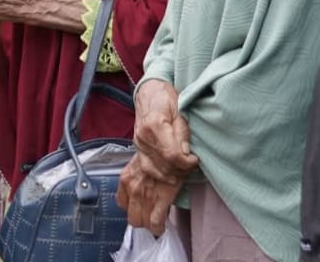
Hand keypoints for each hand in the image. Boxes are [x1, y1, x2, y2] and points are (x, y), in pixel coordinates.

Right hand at [120, 80, 198, 233]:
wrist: (150, 93)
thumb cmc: (168, 99)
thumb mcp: (181, 108)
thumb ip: (182, 132)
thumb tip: (186, 155)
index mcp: (155, 128)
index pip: (173, 156)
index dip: (186, 163)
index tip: (194, 161)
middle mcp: (142, 145)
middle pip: (154, 180)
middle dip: (164, 197)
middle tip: (174, 202)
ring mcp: (136, 154)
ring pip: (137, 189)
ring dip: (145, 210)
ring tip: (155, 226)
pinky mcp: (133, 160)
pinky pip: (125, 185)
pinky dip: (129, 201)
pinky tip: (138, 214)